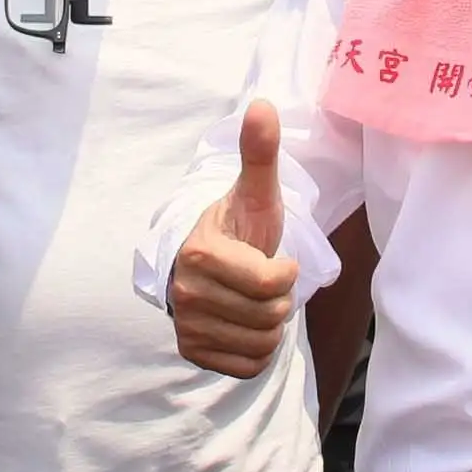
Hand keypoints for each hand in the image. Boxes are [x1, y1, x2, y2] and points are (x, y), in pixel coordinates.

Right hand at [170, 102, 301, 377]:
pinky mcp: (192, 352)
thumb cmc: (238, 228)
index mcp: (201, 254)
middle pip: (270, 315)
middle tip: (261, 281)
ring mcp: (187, 326)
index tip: (272, 258)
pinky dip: (256, 351)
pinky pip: (249, 366)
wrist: (201, 262)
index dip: (285, 273)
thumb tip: (263, 105)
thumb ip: (259, 153)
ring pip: (262, 343)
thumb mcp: (255, 193)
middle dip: (278, 299)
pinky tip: (244, 324)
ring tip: (253, 300)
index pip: (271, 283)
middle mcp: (186, 294)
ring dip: (269, 326)